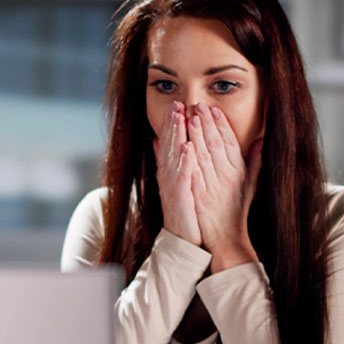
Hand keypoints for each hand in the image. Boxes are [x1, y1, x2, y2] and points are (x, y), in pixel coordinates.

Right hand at [153, 101, 201, 245]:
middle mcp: (167, 177)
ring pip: (174, 156)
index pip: (169, 143)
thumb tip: (157, 140)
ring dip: (177, 135)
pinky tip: (187, 147)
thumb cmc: (184, 213)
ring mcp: (172, 186)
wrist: (182, 241)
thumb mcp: (175, 183)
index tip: (177, 105)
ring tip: (180, 117)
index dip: (172, 124)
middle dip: (173, 124)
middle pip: (169, 145)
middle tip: (176, 103)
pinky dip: (184, 161)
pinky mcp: (180, 198)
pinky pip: (182, 176)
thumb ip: (166, 162)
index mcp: (169, 172)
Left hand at [186, 103, 262, 269]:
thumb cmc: (236, 212)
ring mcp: (212, 186)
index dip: (221, 124)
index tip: (214, 109)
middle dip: (206, 122)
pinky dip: (187, 156)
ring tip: (188, 115)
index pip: (229, 142)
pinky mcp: (199, 196)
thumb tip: (260, 140)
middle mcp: (226, 177)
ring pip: (203, 154)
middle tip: (197, 104)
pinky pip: (193, 172)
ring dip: (196, 133)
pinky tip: (182, 142)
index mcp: (238, 172)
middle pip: (215, 144)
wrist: (227, 239)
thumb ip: (254, 162)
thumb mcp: (250, 186)